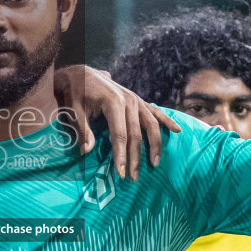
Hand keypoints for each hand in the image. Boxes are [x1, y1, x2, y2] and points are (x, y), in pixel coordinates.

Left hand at [53, 65, 179, 179]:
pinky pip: (155, 111)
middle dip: (136, 157)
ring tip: (155, 163)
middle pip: (136, 134)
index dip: (121, 155)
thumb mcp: (72, 109)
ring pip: (150, 125)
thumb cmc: (74, 91)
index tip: (121, 173)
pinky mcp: (137, 100)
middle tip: (134, 178)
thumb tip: (87, 151)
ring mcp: (135, 99)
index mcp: (113, 102)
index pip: (120, 135)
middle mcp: (128, 101)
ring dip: (155, 145)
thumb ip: (82, 129)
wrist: (80, 72)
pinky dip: (166, 121)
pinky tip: (177, 130)